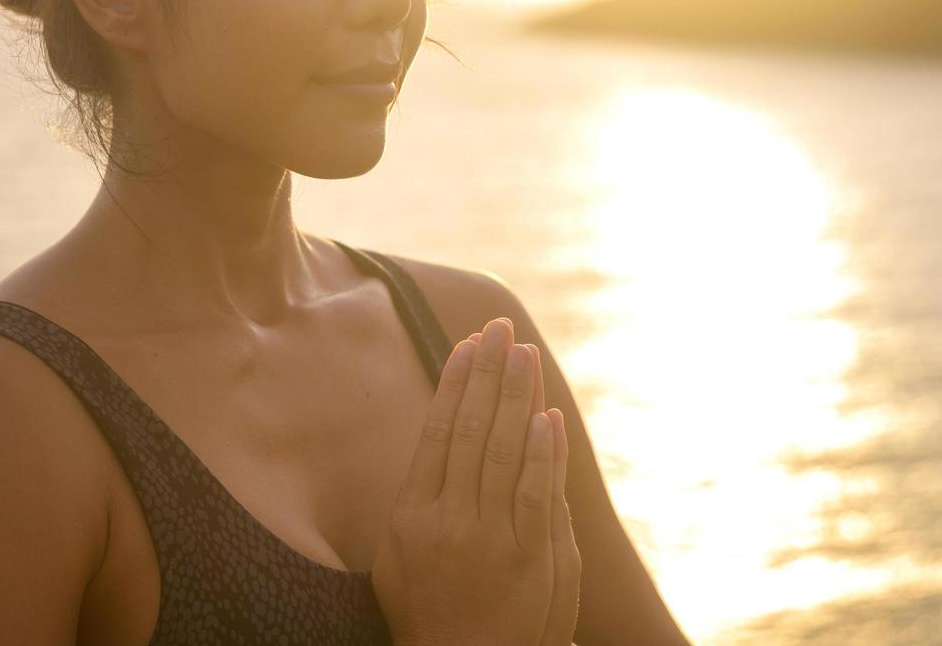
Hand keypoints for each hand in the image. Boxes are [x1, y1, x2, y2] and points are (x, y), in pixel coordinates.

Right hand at [371, 318, 580, 645]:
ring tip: (524, 354)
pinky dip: (540, 453)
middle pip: (469, 429)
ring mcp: (489, 539)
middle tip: (500, 328)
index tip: (469, 344)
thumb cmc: (426, 613)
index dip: (455, 383)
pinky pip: (534, 494)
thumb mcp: (397, 557)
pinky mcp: (529, 559)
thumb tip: (435, 444)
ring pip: (501, 451)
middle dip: (487, 374)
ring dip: (515, 397)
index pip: (437, 431)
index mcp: (411, 514)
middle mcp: (447, 520)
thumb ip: (416, 502)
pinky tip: (544, 417)